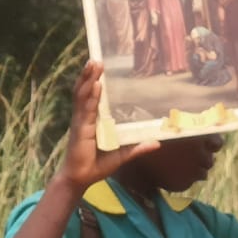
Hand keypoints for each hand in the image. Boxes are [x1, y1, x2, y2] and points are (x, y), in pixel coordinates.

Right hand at [54, 61, 158, 191]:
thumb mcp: (122, 155)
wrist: (80, 178)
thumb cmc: (97, 166)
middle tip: (96, 58)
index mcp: (93, 121)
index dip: (94, 81)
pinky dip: (90, 97)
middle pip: (86, 91)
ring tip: (93, 64)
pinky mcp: (81, 129)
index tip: (99, 67)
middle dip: (89, 75)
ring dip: (88, 79)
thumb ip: (137, 147)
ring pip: (83, 96)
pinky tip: (95, 85)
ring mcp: (81, 122)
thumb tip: (157, 143)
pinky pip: (85, 109)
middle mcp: (85, 118)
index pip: (93, 96)